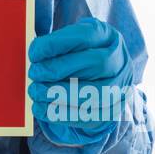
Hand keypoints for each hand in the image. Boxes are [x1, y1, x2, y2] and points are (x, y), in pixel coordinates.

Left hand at [27, 17, 132, 144]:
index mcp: (107, 36)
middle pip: (95, 64)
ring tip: (35, 91)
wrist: (101, 77)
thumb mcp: (70, 38)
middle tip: (34, 73)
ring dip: (58, 94)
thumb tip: (35, 51)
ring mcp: (120, 87)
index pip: (85, 36)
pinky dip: (60, 114)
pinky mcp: (111, 111)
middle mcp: (119, 61)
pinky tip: (40, 108)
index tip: (34, 53)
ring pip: (95, 93)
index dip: (56, 44)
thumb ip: (54, 41)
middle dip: (58, 69)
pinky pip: (88, 117)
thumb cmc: (79, 54)